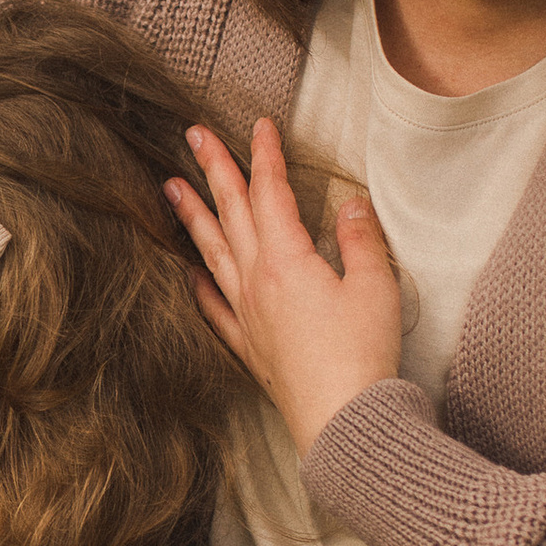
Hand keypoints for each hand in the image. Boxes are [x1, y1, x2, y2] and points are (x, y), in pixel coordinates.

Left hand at [168, 119, 403, 455]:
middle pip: (231, 214)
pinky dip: (199, 285)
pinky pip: (214, 309)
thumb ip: (360, 238)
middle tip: (192, 136)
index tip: (260, 125)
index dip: (265, 156)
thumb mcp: (375, 286)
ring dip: (192, 217)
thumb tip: (350, 203)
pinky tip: (188, 273)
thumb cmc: (364, 353)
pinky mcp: (249, 348)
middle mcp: (256, 283)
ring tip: (170, 188)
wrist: (345, 420)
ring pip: (212, 254)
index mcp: (286, 260)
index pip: (270, 194)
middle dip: (213, 170)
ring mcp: (247, 316)